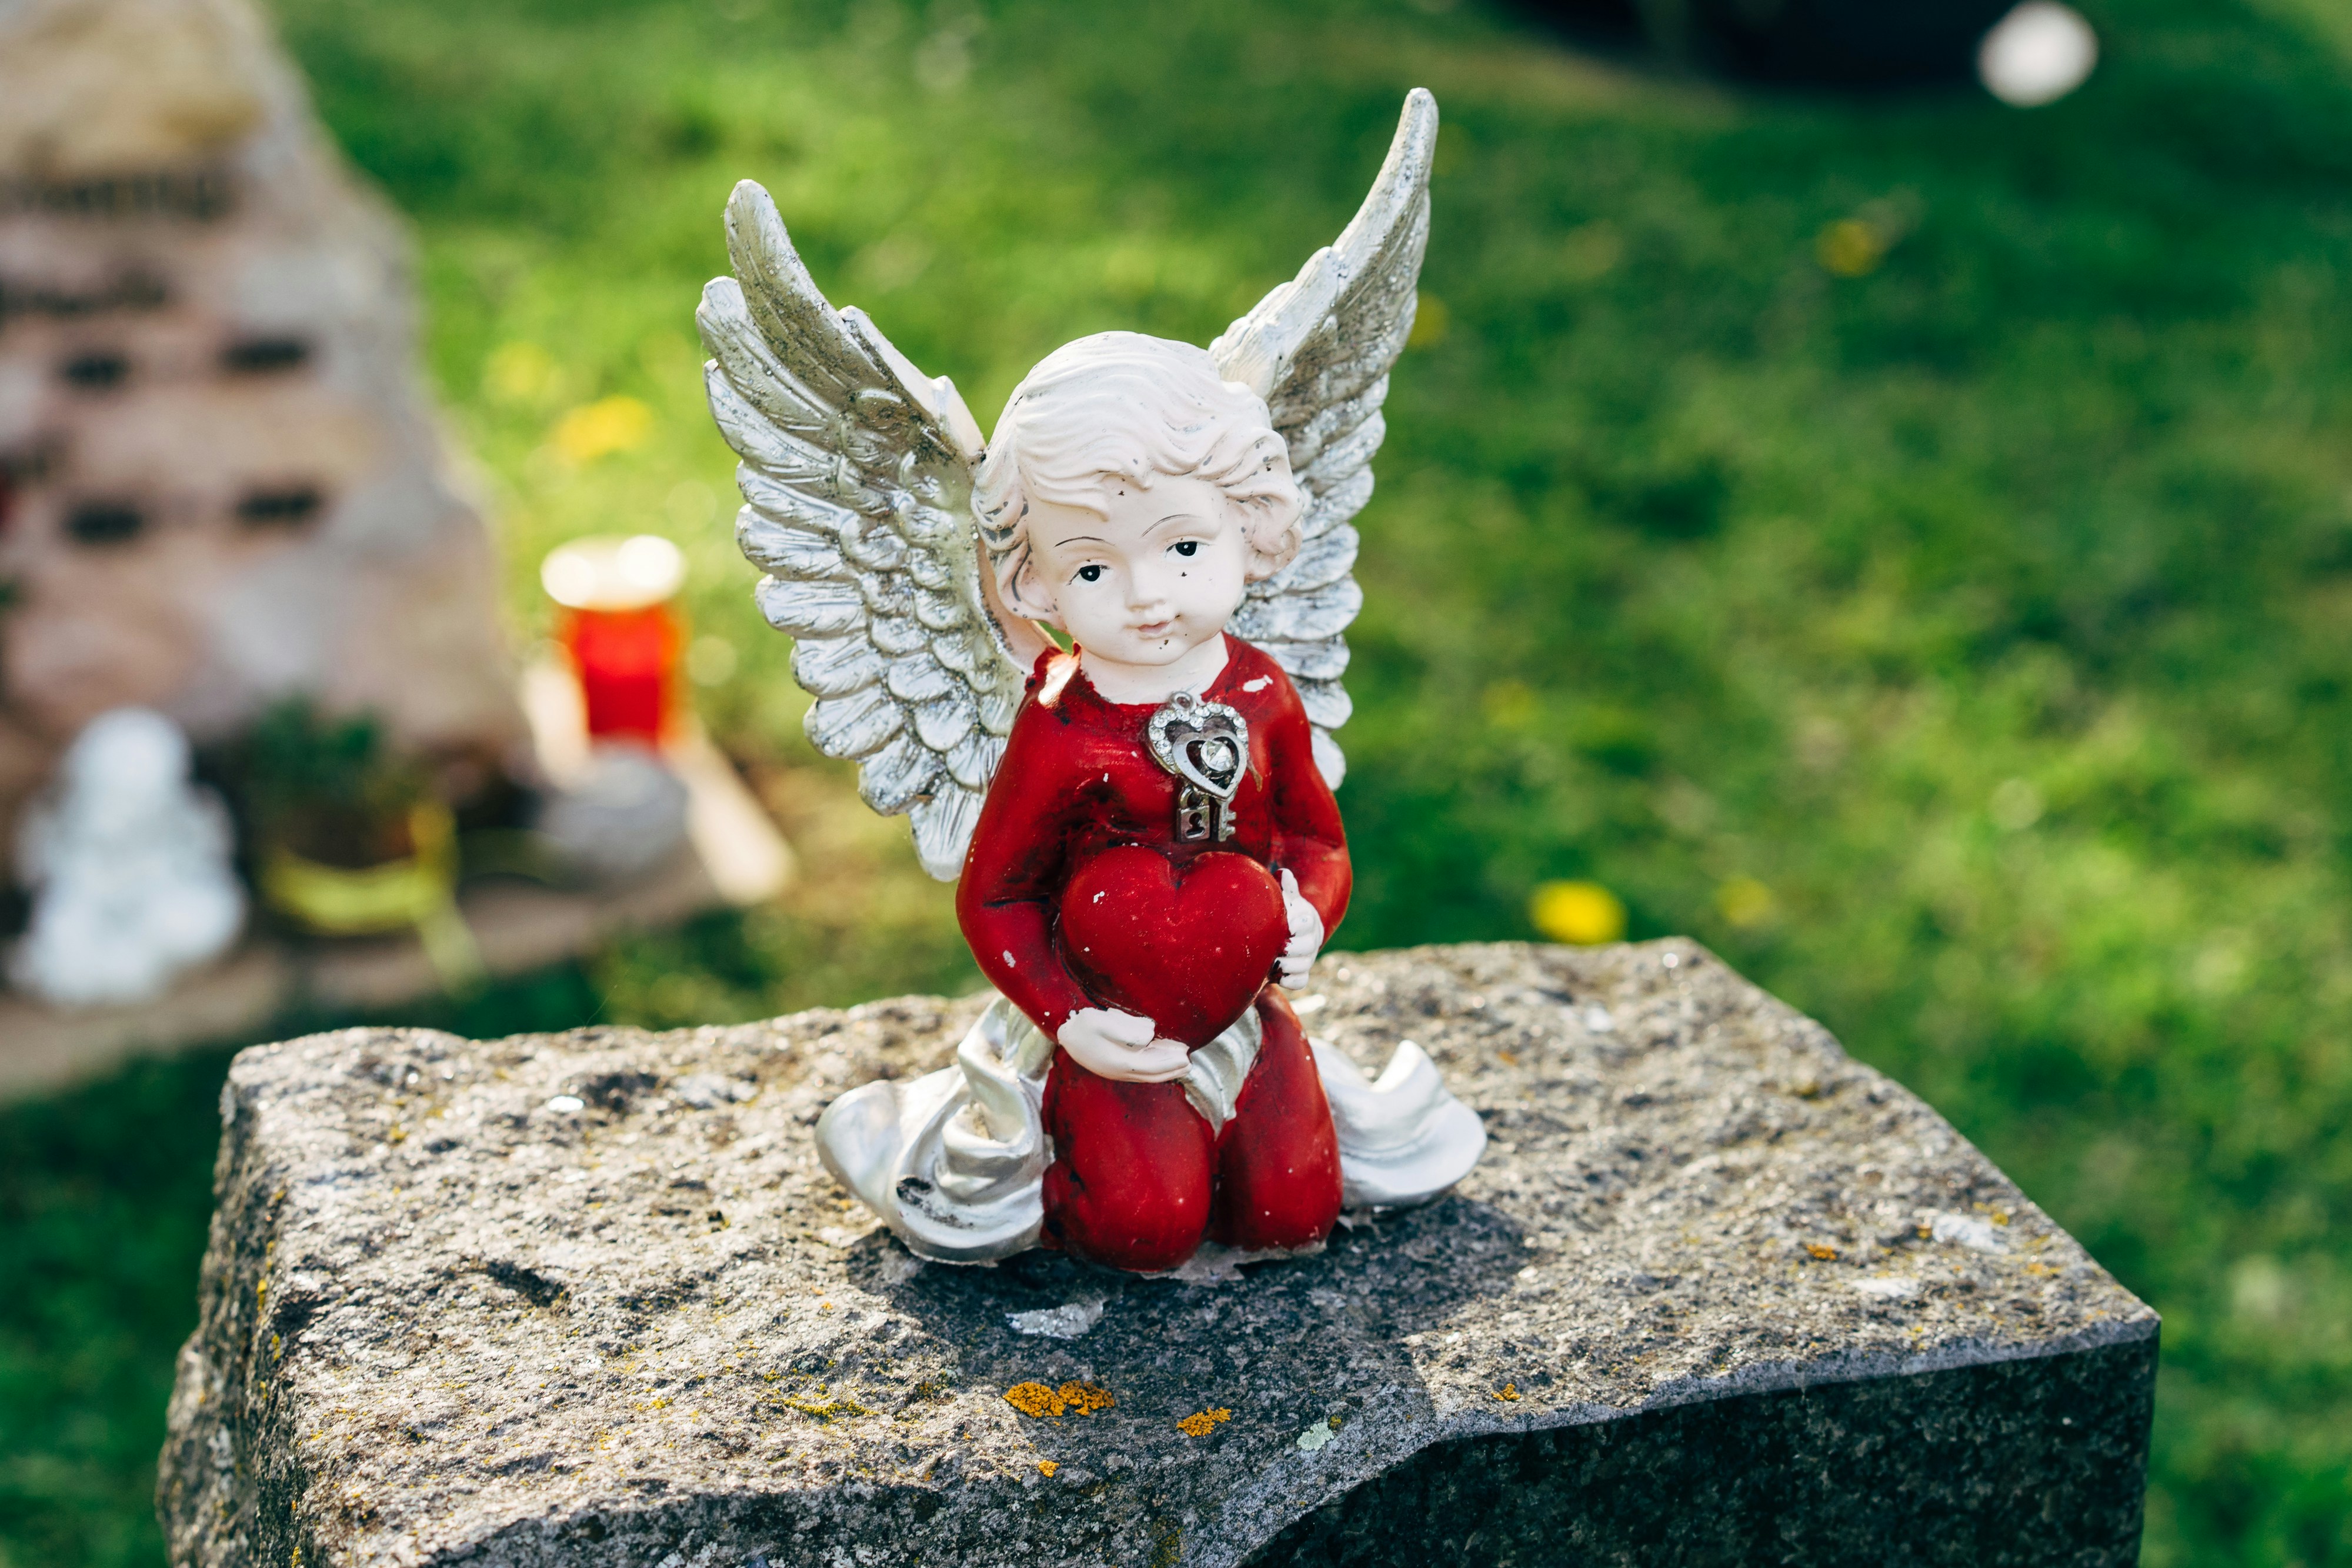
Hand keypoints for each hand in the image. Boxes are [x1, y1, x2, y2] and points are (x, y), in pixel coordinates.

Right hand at [1057, 1007, 1191, 1083]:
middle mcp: (1119, 1071)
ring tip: (1181, 1062)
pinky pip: (1140, 1069)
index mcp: (1119, 1062)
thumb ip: (1127, 1029)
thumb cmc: (1083, 1025)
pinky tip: (1160, 1058)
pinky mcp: (1114, 1066)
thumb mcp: (1102, 1021)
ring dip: (1165, 1069)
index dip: (1170, 1063)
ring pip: (1147, 1073)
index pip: (1151, 1066)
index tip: (1186, 1057)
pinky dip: (1154, 1066)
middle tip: (1189, 1063)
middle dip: (1172, 1069)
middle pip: (1152, 1074)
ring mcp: (1116, 1070)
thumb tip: (1149, 1035)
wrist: (1064, 1033)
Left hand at [1276, 868, 1322, 988]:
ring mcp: (1307, 958)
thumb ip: (1286, 889)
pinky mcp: (1301, 973)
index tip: (1287, 926)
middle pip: (1307, 946)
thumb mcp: (1287, 900)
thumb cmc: (1286, 914)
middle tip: (1277, 948)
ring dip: (1288, 965)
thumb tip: (1283, 873)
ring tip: (1272, 963)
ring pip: (1304, 965)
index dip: (1298, 925)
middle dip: (1292, 948)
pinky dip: (1290, 981)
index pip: (1307, 922)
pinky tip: (1277, 977)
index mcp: (1307, 920)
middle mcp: (1310, 940)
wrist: (1292, 933)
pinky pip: (1300, 982)